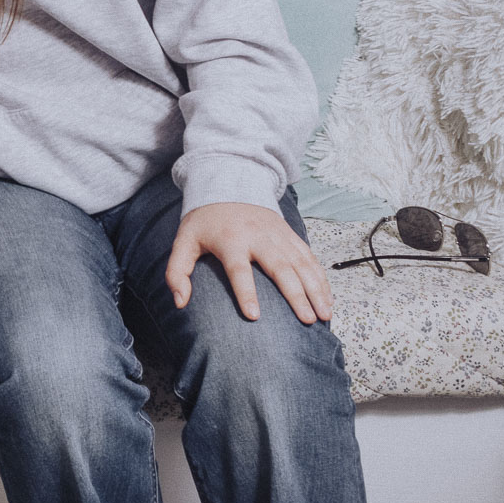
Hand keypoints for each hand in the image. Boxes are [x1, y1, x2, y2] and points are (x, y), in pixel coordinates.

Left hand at [164, 202, 332, 323]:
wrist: (228, 182)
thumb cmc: (205, 221)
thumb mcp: (184, 241)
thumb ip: (177, 272)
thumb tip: (179, 303)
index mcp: (230, 240)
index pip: (238, 270)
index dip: (245, 292)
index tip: (254, 316)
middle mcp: (258, 236)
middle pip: (280, 267)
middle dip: (296, 294)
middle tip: (306, 320)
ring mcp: (277, 234)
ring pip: (301, 263)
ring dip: (315, 289)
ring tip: (324, 315)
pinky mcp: (290, 233)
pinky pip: (309, 257)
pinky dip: (320, 278)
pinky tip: (327, 298)